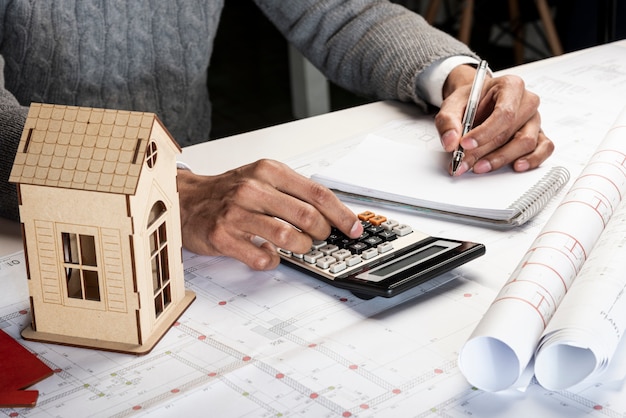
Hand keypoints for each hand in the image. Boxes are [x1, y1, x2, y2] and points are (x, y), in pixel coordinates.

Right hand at [176, 159, 363, 269]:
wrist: (187, 200)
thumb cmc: (229, 191)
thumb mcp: (262, 178)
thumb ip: (294, 191)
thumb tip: (331, 213)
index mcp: (268, 171)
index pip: (317, 193)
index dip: (341, 214)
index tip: (354, 228)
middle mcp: (253, 189)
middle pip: (307, 216)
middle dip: (323, 233)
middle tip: (321, 237)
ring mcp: (237, 213)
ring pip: (288, 237)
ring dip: (301, 247)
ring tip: (299, 246)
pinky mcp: (223, 236)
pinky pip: (262, 257)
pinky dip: (272, 261)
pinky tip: (269, 254)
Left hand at [436, 64, 553, 175]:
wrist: (476, 103)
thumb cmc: (470, 101)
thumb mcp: (452, 105)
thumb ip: (448, 121)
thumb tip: (451, 142)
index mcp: (510, 86)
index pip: (503, 113)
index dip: (484, 132)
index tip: (465, 144)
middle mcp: (527, 101)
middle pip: (512, 131)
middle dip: (485, 151)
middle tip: (464, 162)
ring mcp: (534, 119)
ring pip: (526, 143)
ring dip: (501, 159)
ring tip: (479, 167)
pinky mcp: (538, 134)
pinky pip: (545, 148)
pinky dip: (532, 159)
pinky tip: (515, 166)